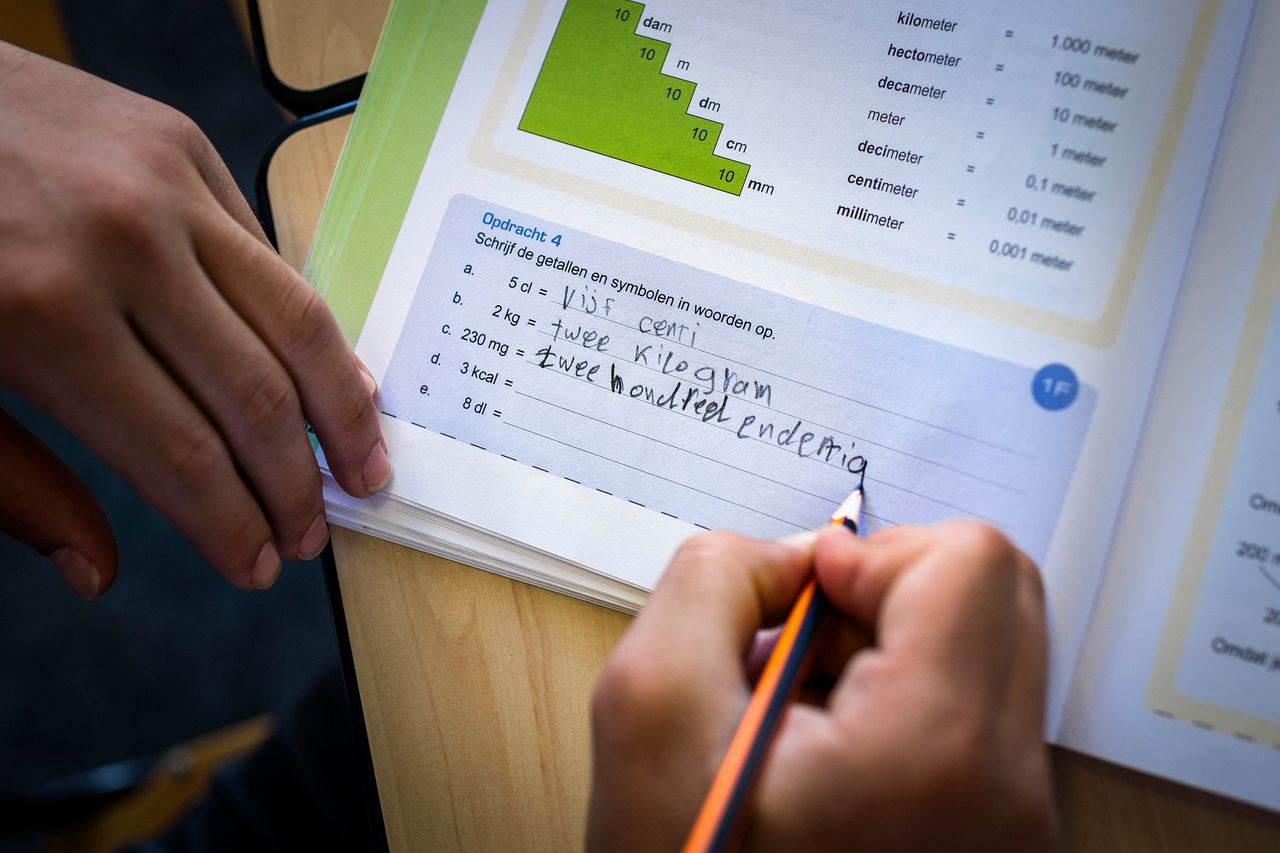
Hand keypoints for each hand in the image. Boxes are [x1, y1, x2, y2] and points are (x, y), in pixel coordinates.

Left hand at [0, 43, 387, 597]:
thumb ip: (12, 481)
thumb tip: (94, 569)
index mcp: (42, 318)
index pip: (180, 454)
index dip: (229, 526)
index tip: (257, 566)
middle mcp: (123, 248)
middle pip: (256, 397)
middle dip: (294, 486)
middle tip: (310, 535)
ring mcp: (164, 187)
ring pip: (295, 320)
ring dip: (343, 408)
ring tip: (364, 462)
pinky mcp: (183, 147)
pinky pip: (267, 254)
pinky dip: (304, 327)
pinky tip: (325, 375)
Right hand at [588, 523, 1052, 850]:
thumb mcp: (650, 699)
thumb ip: (716, 576)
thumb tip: (799, 556)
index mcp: (935, 749)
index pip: (969, 561)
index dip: (870, 556)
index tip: (804, 604)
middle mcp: (1008, 789)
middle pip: (996, 591)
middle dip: (886, 591)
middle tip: (805, 647)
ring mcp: (1017, 816)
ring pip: (985, 640)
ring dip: (888, 642)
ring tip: (805, 709)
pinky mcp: (1005, 826)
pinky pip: (977, 700)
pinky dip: (903, 689)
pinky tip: (830, 742)